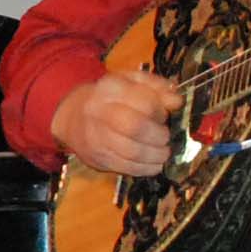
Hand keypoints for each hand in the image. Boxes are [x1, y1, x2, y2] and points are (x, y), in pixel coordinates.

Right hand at [52, 67, 184, 177]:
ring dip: (156, 155)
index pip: (143, 101)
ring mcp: (96, 137)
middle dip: (159, 135)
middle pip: (136, 127)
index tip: (165, 115)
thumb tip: (176, 101)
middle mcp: (99, 112)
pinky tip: (155, 164)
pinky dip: (146, 168)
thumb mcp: (132, 82)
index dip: (160, 111)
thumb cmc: (110, 99)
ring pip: (132, 151)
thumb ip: (157, 88)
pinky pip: (126, 167)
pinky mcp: (97, 158)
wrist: (73, 117)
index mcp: (110, 88)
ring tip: (164, 152)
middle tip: (165, 137)